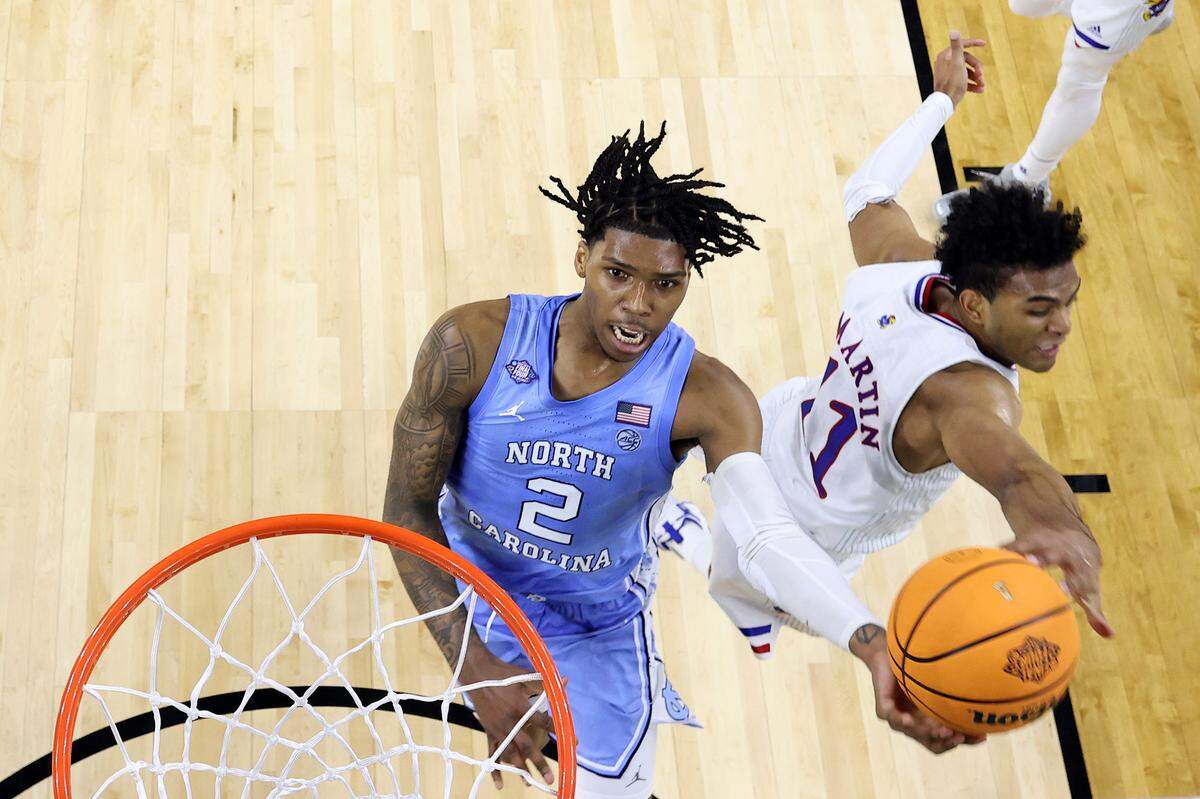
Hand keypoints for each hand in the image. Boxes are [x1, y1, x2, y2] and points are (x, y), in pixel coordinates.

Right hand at [460, 652, 556, 789]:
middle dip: (539, 763)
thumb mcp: (524, 676)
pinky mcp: (489, 731)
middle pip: (527, 746)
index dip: (558, 731)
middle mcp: (510, 722)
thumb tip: (565, 681)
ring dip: (520, 769)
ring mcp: (498, 729)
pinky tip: (500, 784)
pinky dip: (495, 768)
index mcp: (520, 707)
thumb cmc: (503, 674)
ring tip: (529, 782)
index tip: (573, 742)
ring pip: (510, 753)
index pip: (544, 722)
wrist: (477, 673)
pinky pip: (492, 752)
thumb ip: (544, 683)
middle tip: (550, 778)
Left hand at [851, 625, 984, 753]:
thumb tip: (989, 693)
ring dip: (930, 734)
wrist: (887, 653)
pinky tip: (911, 720)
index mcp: (930, 722)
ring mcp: (899, 720)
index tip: (982, 737)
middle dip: (948, 742)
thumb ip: (956, 692)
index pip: (948, 740)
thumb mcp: (939, 682)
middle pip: (934, 744)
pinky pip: (893, 719)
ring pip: (915, 734)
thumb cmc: (914, 667)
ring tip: (945, 730)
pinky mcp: (884, 710)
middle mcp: (916, 725)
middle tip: (960, 735)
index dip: (964, 742)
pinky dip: (903, 721)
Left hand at [932, 31, 985, 106]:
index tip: (984, 44)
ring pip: (966, 72)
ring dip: (977, 78)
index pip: (962, 45)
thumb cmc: (952, 82)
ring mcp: (947, 73)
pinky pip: (963, 81)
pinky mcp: (949, 83)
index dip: (974, 43)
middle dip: (977, 67)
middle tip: (982, 75)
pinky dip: (972, 84)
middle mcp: (945, 63)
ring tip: (983, 84)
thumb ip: (957, 46)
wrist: (944, 103)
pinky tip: (980, 90)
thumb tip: (953, 31)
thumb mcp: (957, 63)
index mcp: (946, 55)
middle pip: (967, 60)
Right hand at [1005, 527, 1113, 637]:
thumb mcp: (1090, 588)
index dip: (1072, 582)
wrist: (1073, 534)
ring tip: (1005, 558)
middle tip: (1033, 563)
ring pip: (1030, 544)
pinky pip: (1012, 545)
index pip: (1079, 573)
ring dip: (1019, 550)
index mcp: (1082, 565)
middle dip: (1044, 556)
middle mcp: (1063, 550)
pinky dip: (1002, 553)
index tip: (1063, 592)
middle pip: (1054, 552)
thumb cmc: (1081, 571)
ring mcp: (1043, 542)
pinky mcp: (1026, 539)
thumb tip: (1109, 635)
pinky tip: (986, 562)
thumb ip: (1095, 611)